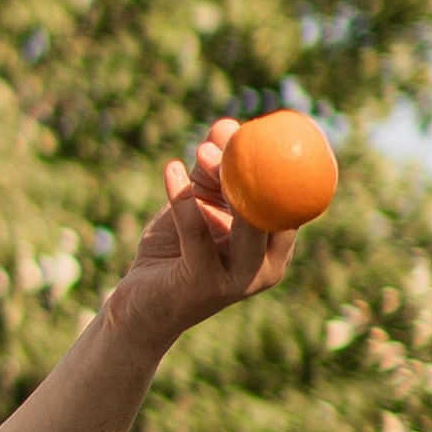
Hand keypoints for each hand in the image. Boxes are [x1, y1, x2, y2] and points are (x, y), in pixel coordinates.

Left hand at [103, 121, 297, 348]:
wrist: (141, 306)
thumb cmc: (174, 252)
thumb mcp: (198, 205)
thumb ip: (212, 170)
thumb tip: (227, 126)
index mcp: (275, 248)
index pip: (290, 201)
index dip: (277, 162)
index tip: (258, 128)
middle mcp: (266, 267)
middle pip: (274, 210)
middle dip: (253, 166)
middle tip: (228, 137)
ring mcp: (238, 281)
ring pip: (248, 225)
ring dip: (222, 180)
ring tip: (199, 153)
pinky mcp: (202, 285)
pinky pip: (195, 233)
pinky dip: (182, 197)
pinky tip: (171, 170)